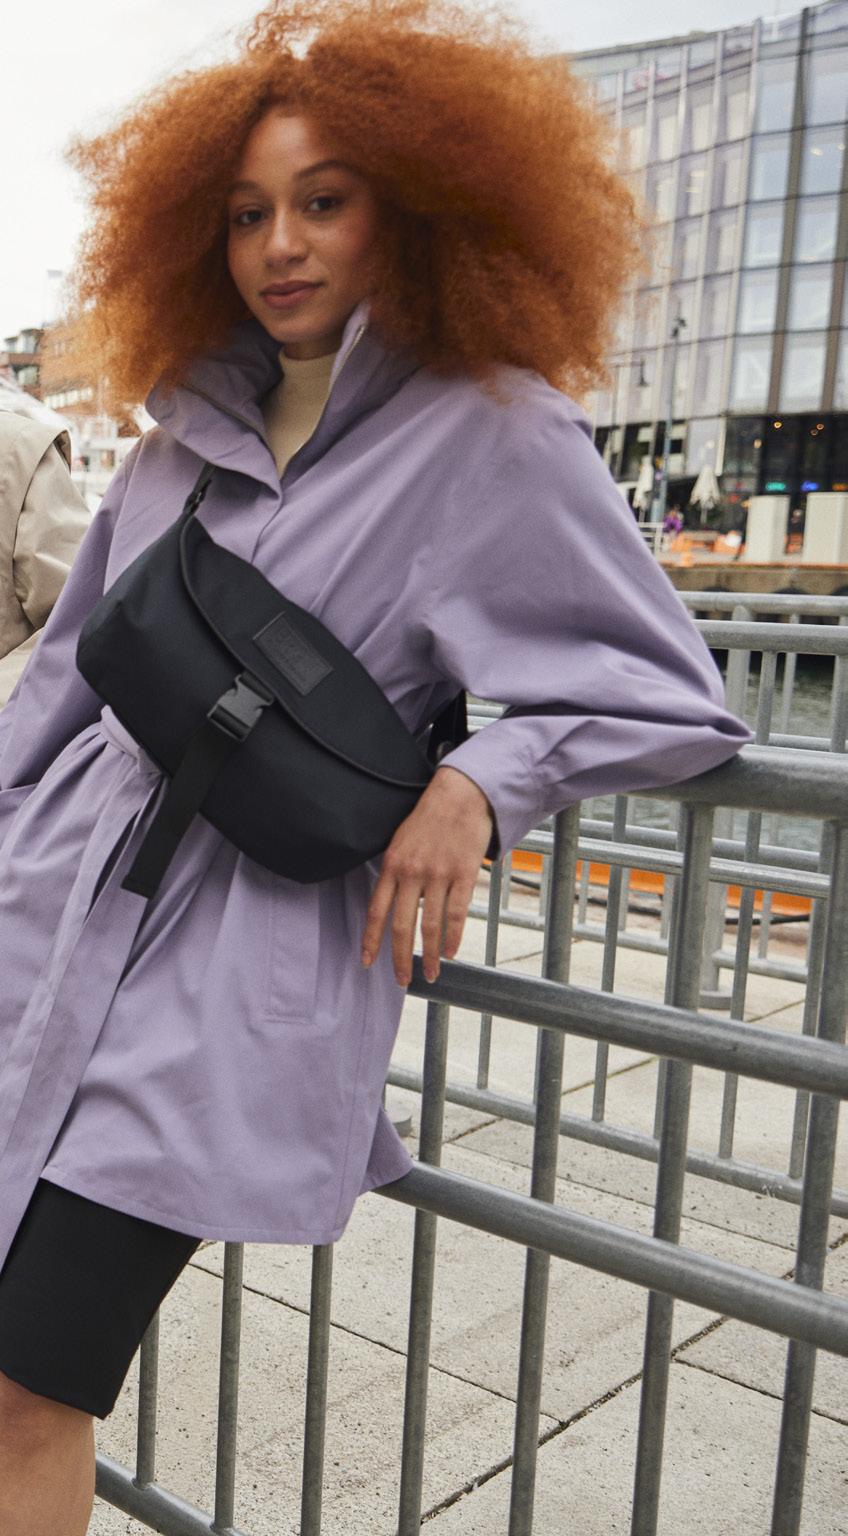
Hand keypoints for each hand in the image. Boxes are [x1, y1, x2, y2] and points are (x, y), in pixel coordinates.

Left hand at [361, 766, 493, 986]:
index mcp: (393, 866)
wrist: (459, 795)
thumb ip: (395, 870)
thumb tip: (391, 900)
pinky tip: (453, 952)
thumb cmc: (429, 817)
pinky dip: (454, 937)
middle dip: (401, 958)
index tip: (367, 962)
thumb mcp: (400, 840)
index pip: (376, 911)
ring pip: (431, 926)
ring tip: (433, 974)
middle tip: (402, 980)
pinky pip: (457, 914)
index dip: (371, 939)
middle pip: (402, 926)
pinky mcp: (463, 875)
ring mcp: (439, 875)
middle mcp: (412, 873)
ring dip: (431, 955)